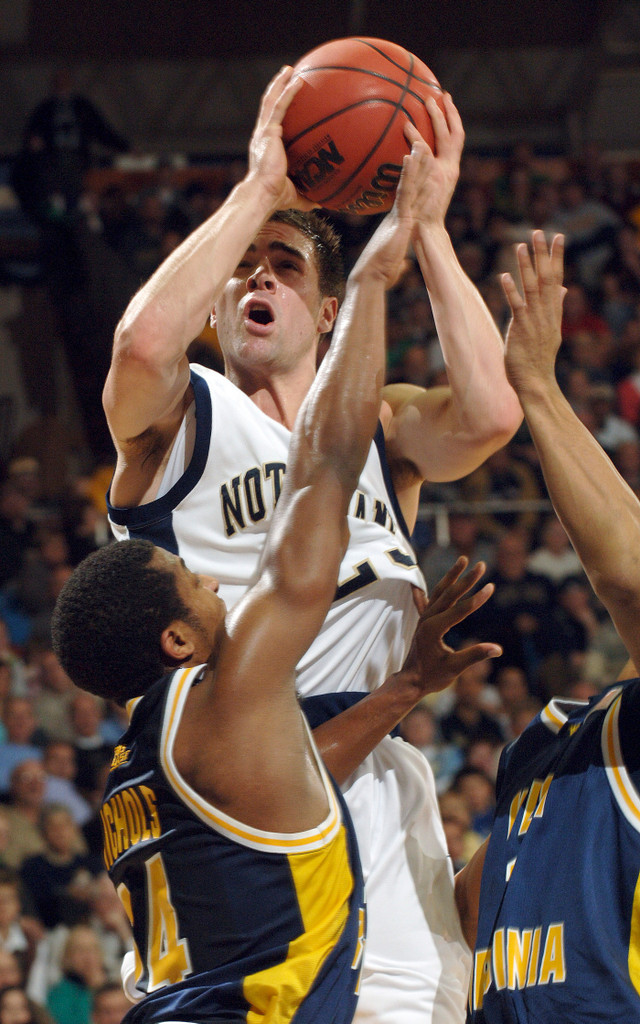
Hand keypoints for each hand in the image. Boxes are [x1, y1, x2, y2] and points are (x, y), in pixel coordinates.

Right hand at [247, 66, 317, 211]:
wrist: (263, 195)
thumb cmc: (275, 198)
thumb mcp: (296, 195)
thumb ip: (308, 197)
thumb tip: (323, 202)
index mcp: (266, 147)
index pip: (271, 123)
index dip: (278, 109)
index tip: (287, 99)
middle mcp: (262, 136)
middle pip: (269, 105)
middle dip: (277, 89)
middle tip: (288, 75)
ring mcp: (264, 132)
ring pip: (271, 100)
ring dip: (280, 83)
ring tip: (289, 70)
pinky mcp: (268, 131)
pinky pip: (279, 107)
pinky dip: (288, 92)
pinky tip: (298, 81)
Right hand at [349, 133, 433, 288]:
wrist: (371, 277)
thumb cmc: (379, 274)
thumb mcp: (394, 266)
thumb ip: (400, 262)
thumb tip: (405, 266)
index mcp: (396, 223)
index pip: (407, 198)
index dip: (412, 183)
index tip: (416, 168)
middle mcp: (396, 214)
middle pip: (409, 185)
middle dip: (416, 166)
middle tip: (420, 144)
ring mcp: (398, 213)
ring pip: (409, 183)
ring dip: (416, 163)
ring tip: (421, 142)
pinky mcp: (400, 217)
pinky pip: (406, 191)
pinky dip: (408, 174)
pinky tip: (411, 157)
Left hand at [400, 556, 500, 695]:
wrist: (410, 682)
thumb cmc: (432, 677)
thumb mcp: (454, 668)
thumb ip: (474, 655)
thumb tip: (498, 649)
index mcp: (434, 628)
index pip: (459, 610)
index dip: (477, 599)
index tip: (491, 586)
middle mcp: (427, 619)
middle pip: (449, 594)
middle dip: (466, 579)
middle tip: (481, 564)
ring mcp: (424, 618)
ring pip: (439, 592)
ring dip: (452, 576)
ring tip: (463, 559)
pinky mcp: (424, 621)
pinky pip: (428, 600)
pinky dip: (432, 588)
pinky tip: (426, 582)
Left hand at [405, 92, 464, 230]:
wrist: (427, 233)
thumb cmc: (422, 216)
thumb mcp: (422, 191)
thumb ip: (418, 176)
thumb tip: (408, 163)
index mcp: (449, 171)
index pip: (455, 142)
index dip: (453, 123)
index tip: (447, 105)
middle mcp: (450, 170)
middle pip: (455, 135)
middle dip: (450, 113)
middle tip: (442, 94)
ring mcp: (443, 174)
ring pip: (443, 140)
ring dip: (436, 119)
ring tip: (426, 101)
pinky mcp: (432, 179)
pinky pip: (424, 156)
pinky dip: (417, 142)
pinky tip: (407, 129)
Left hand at [501, 231, 565, 396]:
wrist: (536, 383)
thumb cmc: (538, 358)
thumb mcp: (550, 329)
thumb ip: (555, 307)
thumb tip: (563, 288)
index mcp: (552, 312)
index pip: (556, 278)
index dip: (556, 257)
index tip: (558, 237)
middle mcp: (546, 313)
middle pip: (546, 278)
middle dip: (542, 254)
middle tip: (538, 232)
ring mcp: (534, 321)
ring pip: (531, 288)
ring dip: (526, 266)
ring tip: (520, 246)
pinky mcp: (521, 330)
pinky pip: (516, 307)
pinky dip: (511, 291)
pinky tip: (505, 276)